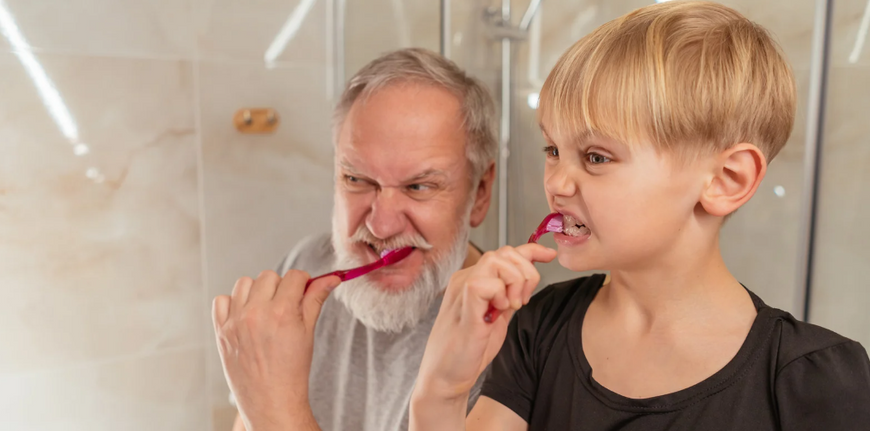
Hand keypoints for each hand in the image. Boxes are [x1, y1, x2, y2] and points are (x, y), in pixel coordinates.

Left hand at [212, 270, 340, 430]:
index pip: (294, 276)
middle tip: (284, 306)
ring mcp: (235, 321)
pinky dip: (232, 304)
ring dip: (256, 291)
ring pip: (244, 283)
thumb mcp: (308, 332)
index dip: (302, 282)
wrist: (271, 400)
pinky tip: (245, 316)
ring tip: (264, 310)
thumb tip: (331, 279)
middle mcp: (256, 313)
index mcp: (282, 312)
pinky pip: (221, 300)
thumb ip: (316, 300)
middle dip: (280, 287)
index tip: (302, 290)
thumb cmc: (292, 370)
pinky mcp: (221, 330)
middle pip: (269, 276)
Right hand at [414, 244, 556, 401]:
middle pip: (505, 253)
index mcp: (474, 279)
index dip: (531, 250)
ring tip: (509, 308)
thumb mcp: (498, 316)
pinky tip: (496, 312)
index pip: (506, 253)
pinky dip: (499, 294)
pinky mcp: (463, 304)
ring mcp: (462, 288)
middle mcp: (466, 278)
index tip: (550, 255)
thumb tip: (529, 278)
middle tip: (522, 302)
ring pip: (496, 260)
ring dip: (514, 283)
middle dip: (526, 273)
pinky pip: (485, 282)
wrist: (446, 376)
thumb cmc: (469, 349)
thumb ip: (510, 295)